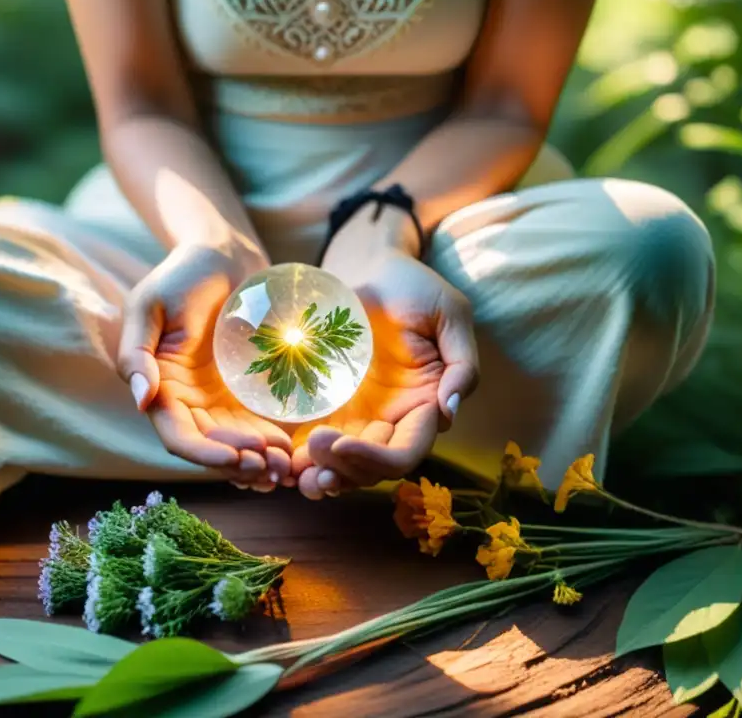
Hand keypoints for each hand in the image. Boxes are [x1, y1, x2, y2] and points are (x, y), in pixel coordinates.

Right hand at [119, 239, 292, 490]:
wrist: (223, 254)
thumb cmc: (182, 274)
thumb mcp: (149, 306)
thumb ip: (137, 353)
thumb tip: (141, 400)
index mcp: (159, 387)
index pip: (179, 435)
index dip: (205, 454)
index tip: (238, 457)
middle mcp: (187, 400)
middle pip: (212, 447)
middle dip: (240, 463)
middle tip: (274, 467)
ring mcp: (218, 397)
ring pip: (236, 443)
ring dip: (258, 462)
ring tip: (286, 466)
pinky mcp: (246, 390)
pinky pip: (257, 423)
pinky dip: (271, 442)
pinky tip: (291, 451)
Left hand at [291, 208, 478, 498]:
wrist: (371, 267)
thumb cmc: (415, 287)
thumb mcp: (450, 315)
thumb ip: (462, 363)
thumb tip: (449, 411)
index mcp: (424, 406)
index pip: (405, 452)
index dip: (375, 459)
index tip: (339, 443)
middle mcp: (391, 419)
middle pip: (370, 467)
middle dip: (341, 472)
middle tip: (309, 459)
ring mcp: (357, 415)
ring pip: (341, 464)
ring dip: (320, 475)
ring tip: (291, 472)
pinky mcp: (327, 405)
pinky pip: (314, 440)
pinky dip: (300, 456)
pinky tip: (279, 459)